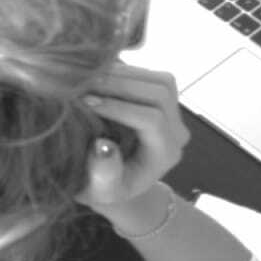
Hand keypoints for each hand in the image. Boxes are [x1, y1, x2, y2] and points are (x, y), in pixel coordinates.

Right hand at [76, 64, 189, 211]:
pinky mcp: (162, 98)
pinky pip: (150, 75)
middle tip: (84, 83)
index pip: (152, 121)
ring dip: (124, 74)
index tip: (86, 102)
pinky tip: (96, 74)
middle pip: (161, 93)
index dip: (120, 108)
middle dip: (121, 84)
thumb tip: (103, 147)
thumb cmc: (102, 187)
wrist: (112, 180)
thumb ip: (104, 173)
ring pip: (160, 80)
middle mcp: (176, 131)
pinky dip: (124, 71)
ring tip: (88, 76)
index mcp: (165, 154)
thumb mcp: (100, 190)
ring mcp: (173, 113)